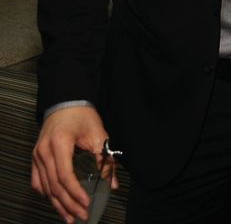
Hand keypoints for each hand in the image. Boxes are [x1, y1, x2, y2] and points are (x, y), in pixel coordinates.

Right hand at [31, 107, 111, 223]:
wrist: (66, 102)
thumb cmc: (83, 116)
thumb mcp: (98, 135)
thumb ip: (105, 160)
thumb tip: (111, 184)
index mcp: (59, 144)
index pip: (64, 175)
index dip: (75, 193)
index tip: (86, 204)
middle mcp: (44, 151)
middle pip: (54, 185)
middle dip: (68, 204)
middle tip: (81, 216)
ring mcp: (37, 155)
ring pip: (45, 187)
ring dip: (57, 204)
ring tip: (70, 217)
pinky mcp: (36, 158)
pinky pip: (38, 181)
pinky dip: (47, 194)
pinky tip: (57, 202)